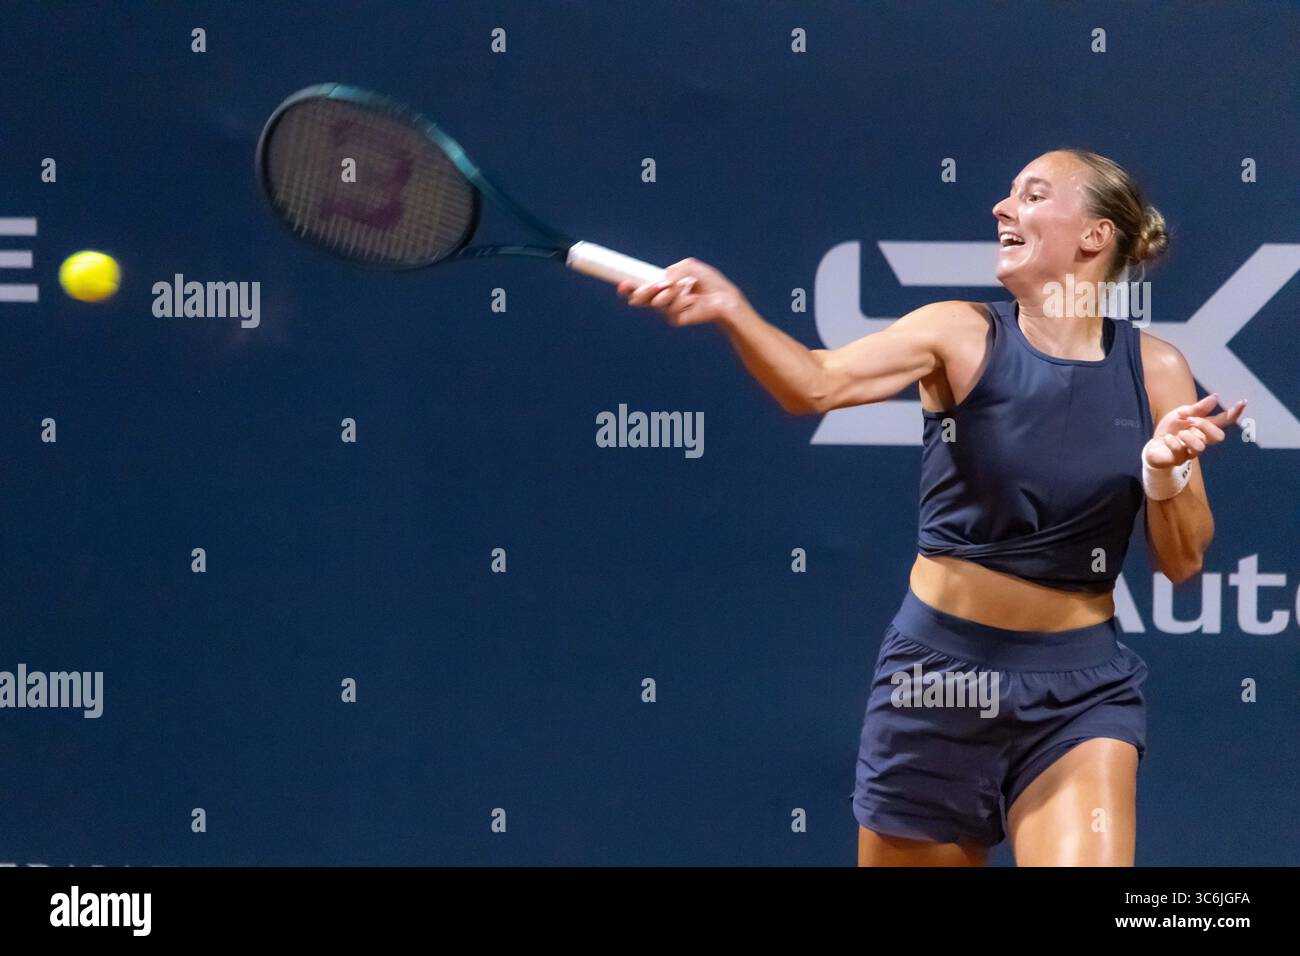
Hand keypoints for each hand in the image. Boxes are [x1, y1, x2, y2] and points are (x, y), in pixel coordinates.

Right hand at [616, 257, 749, 327]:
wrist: (724, 298)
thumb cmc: (708, 282)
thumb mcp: (691, 267)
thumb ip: (675, 270)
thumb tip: (663, 281)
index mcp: (662, 285)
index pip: (641, 286)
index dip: (629, 286)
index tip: (621, 284)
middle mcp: (662, 299)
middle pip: (640, 298)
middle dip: (641, 291)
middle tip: (646, 286)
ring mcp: (667, 310)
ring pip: (658, 301)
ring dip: (671, 292)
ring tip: (687, 288)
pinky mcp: (676, 319)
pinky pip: (672, 308)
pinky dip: (682, 300)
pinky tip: (693, 300)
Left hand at [1144, 392, 1246, 467]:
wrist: (1153, 446)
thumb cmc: (1170, 429)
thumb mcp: (1181, 414)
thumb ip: (1198, 408)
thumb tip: (1216, 397)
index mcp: (1204, 428)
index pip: (1223, 422)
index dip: (1234, 413)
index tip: (1242, 402)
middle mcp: (1202, 441)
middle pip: (1218, 437)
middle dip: (1205, 426)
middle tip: (1190, 420)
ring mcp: (1191, 452)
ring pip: (1200, 447)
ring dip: (1187, 436)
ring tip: (1178, 433)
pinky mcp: (1178, 459)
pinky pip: (1179, 451)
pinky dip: (1171, 441)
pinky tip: (1166, 439)